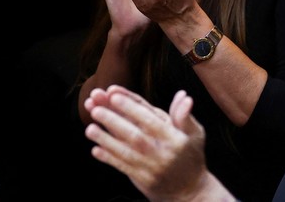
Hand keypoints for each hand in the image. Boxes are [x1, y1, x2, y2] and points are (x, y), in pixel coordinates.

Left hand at [85, 85, 231, 200]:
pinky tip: (95, 150)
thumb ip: (185, 116)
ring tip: (89, 128)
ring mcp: (151, 167)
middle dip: (113, 121)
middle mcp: (162, 152)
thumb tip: (185, 96)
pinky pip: (123, 167)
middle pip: (134, 135)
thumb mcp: (195, 134)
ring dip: (106, 140)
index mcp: (174, 138)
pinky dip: (109, 159)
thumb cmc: (190, 156)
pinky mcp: (143, 180)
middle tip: (95, 108)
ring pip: (125, 152)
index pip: (150, 120)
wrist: (190, 191)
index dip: (131, 107)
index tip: (113, 94)